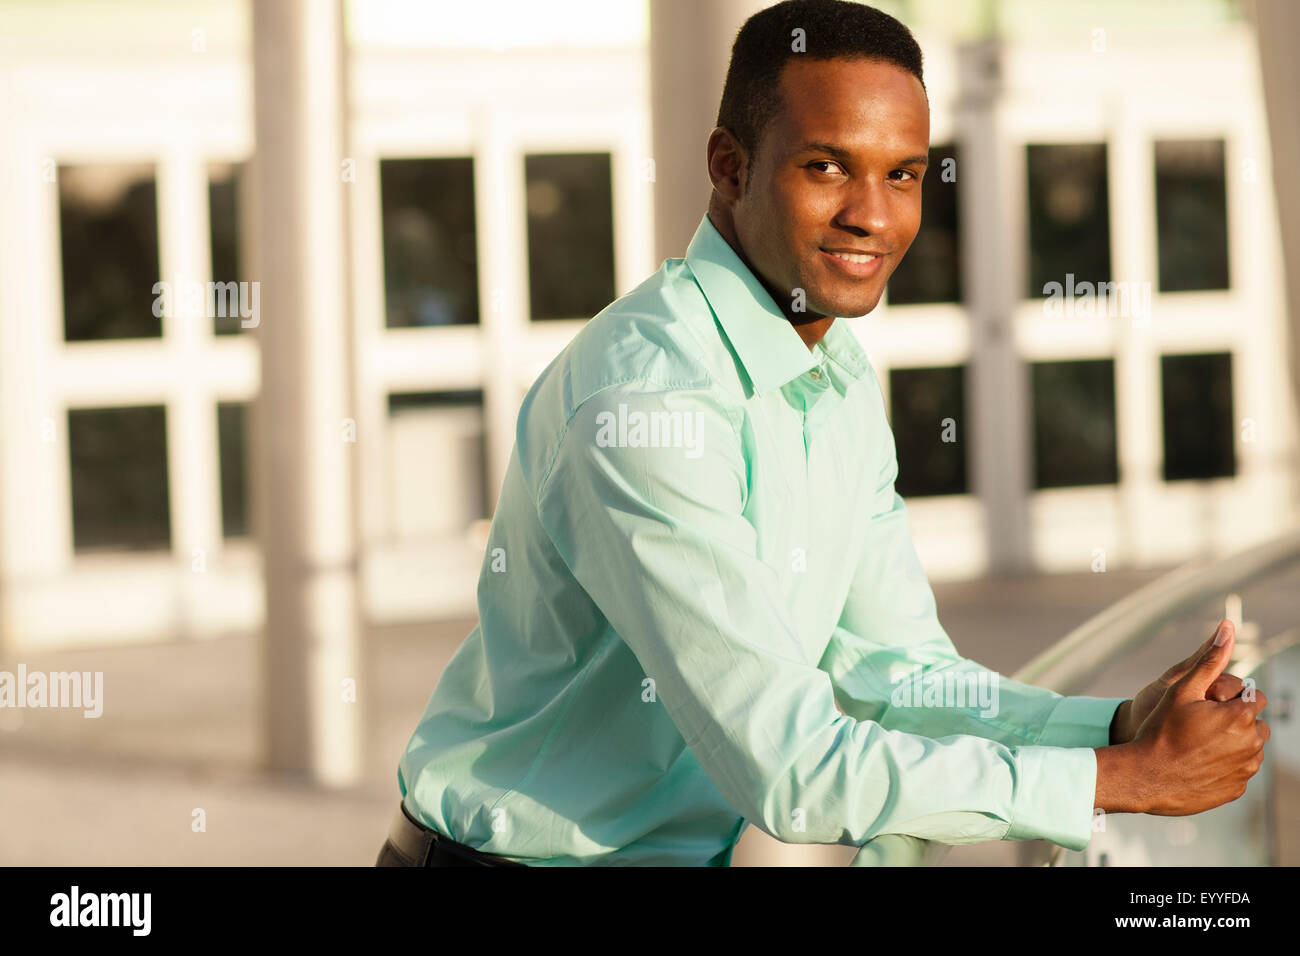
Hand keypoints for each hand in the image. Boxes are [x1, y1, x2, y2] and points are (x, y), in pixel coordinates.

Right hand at [1094, 620, 1270, 815]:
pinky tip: (1198, 762)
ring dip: (1232, 743)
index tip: (1208, 704)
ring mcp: (1245, 770)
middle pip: (1255, 724)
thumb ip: (1209, 658)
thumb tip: (1228, 627)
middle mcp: (1251, 744)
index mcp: (1241, 716)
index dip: (1231, 698)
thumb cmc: (1160, 730)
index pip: (1254, 698)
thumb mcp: (1181, 689)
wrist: (1145, 777)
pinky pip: (1239, 771)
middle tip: (1201, 724)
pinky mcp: (1237, 789)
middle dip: (1235, 721)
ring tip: (1197, 744)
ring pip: (1249, 748)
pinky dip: (1224, 766)